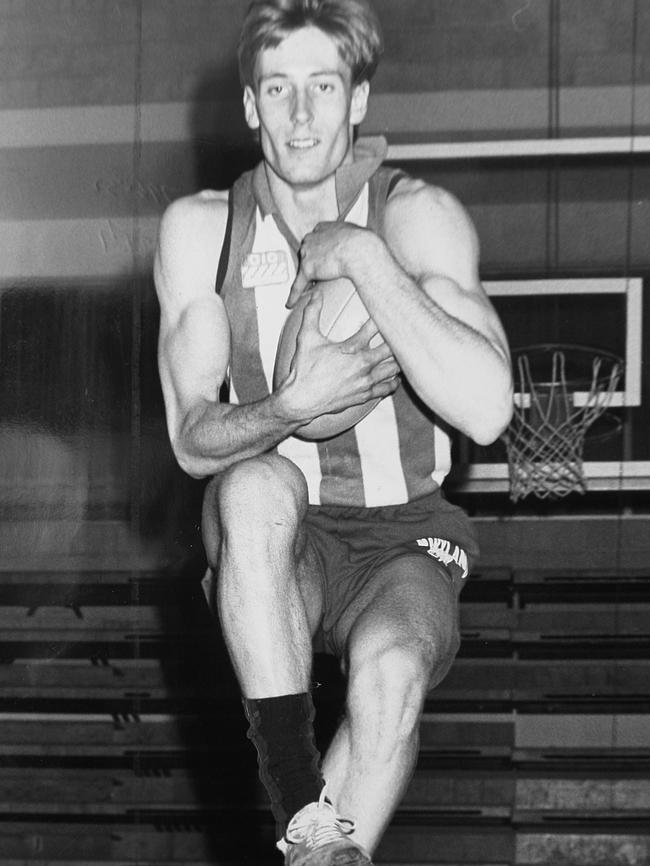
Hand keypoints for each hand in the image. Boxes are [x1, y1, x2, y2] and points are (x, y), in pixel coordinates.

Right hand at [277, 290, 399, 422]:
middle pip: (392, 348)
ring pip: (394, 369)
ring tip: (406, 351)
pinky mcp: (364, 395)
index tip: (387, 308)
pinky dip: (394, 382)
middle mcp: (363, 365)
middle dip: (398, 338)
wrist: (301, 401)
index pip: (375, 327)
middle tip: (405, 329)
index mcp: (352, 349)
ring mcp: (365, 382)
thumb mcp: (306, 338)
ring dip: (400, 360)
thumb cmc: (303, 370)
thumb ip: (312, 313)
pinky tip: (396, 377)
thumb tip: (314, 294)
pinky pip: (386, 388)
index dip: (383, 315)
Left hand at [287, 221, 375, 308]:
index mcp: (321, 228)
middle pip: (306, 254)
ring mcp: (308, 254)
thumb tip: (353, 244)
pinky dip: (294, 296)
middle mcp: (311, 239)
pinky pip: (298, 285)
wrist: (359, 249)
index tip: (322, 257)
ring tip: (310, 287)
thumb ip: (347, 238)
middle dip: (312, 264)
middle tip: (321, 271)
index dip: (319, 251)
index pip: (315, 241)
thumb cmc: (361, 242)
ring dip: (307, 278)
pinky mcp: (308, 270)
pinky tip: (291, 303)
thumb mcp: (353, 232)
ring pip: (303, 269)